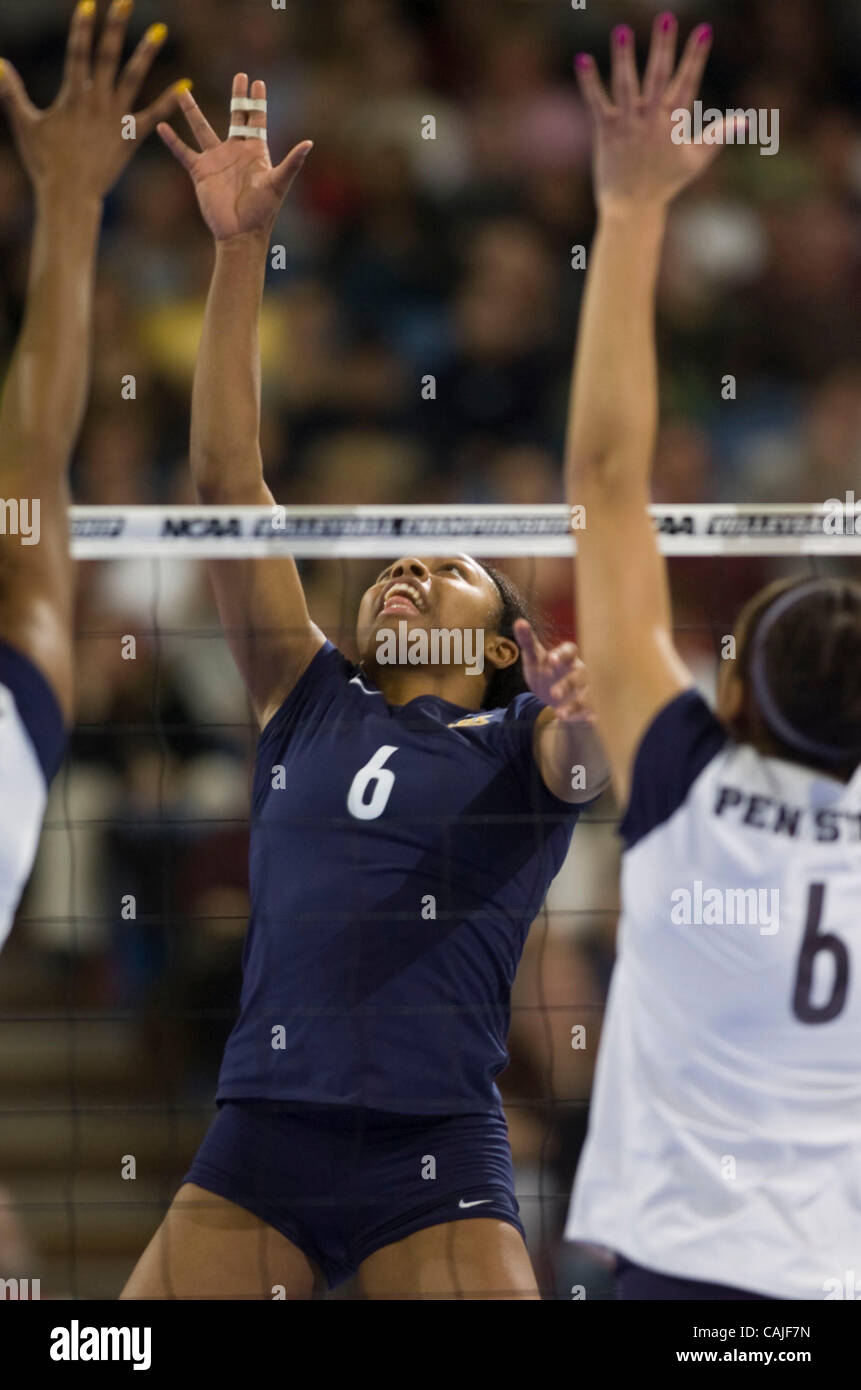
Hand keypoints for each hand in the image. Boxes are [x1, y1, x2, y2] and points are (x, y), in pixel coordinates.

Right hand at [0, 0, 182, 202]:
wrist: (69, 194)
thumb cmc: (44, 162)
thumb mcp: (25, 123)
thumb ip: (12, 92)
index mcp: (71, 95)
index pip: (77, 51)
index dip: (82, 26)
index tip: (89, 4)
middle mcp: (96, 101)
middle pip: (107, 55)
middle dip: (115, 26)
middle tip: (125, 0)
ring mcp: (115, 118)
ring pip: (132, 77)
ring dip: (145, 52)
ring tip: (160, 30)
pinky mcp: (130, 137)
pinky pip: (154, 116)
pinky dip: (169, 100)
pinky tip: (186, 85)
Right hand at [158, 74, 311, 240]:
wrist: (240, 234)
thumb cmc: (262, 212)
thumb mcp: (278, 184)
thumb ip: (292, 162)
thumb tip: (309, 143)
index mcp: (255, 152)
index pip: (256, 119)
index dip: (257, 101)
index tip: (257, 82)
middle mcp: (235, 151)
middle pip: (235, 117)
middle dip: (238, 98)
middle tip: (240, 76)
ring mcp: (216, 160)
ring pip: (201, 128)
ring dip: (191, 110)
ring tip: (182, 92)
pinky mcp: (200, 171)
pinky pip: (183, 152)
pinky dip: (172, 140)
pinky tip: (161, 126)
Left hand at [514, 620, 595, 724]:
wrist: (555, 699)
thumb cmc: (546, 672)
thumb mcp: (534, 658)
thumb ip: (527, 641)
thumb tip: (519, 622)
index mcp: (567, 657)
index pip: (570, 650)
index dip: (562, 654)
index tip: (551, 660)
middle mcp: (579, 672)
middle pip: (578, 676)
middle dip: (568, 684)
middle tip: (553, 694)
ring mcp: (585, 690)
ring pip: (585, 696)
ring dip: (575, 705)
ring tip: (561, 714)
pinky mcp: (588, 707)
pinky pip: (590, 712)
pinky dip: (588, 717)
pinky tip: (587, 721)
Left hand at [575, 14, 734, 211]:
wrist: (633, 208)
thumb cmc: (665, 183)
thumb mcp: (696, 160)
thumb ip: (718, 136)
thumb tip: (745, 120)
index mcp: (673, 123)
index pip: (687, 82)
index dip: (695, 56)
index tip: (704, 30)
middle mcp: (651, 120)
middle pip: (658, 76)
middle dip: (663, 46)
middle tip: (666, 16)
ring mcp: (627, 125)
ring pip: (626, 85)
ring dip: (624, 57)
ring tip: (622, 29)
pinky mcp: (605, 131)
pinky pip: (596, 102)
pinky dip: (589, 81)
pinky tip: (583, 58)